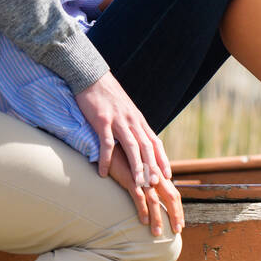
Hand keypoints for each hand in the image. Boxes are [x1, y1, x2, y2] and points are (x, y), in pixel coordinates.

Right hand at [74, 69, 173, 192]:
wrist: (92, 77)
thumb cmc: (108, 96)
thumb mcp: (126, 110)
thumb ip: (133, 125)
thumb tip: (140, 141)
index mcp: (138, 120)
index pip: (154, 142)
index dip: (162, 159)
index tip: (167, 175)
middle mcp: (132, 121)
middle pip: (146, 146)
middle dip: (152, 166)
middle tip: (156, 184)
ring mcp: (117, 120)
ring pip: (131, 146)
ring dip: (136, 166)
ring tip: (137, 183)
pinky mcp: (102, 120)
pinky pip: (105, 143)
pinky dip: (105, 158)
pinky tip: (103, 172)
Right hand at [107, 143, 183, 235]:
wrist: (112, 145)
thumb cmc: (126, 158)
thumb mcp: (141, 170)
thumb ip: (150, 181)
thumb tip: (155, 195)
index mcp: (159, 174)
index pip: (174, 194)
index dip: (178, 209)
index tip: (180, 223)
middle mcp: (154, 175)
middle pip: (171, 197)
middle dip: (175, 215)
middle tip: (177, 231)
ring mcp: (143, 177)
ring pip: (155, 201)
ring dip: (157, 218)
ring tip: (157, 233)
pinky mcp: (130, 178)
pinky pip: (138, 197)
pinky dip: (142, 210)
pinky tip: (143, 222)